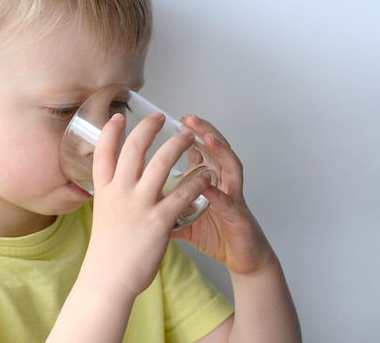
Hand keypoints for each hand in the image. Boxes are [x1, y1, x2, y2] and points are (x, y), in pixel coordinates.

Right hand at [80, 112, 213, 298]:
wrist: (108, 278)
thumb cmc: (107, 250)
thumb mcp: (103, 214)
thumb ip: (112, 195)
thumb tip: (117, 183)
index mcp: (103, 190)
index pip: (103, 152)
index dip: (111, 131)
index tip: (119, 117)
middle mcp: (119, 192)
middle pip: (133, 148)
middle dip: (149, 128)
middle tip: (160, 117)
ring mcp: (139, 204)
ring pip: (161, 162)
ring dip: (178, 145)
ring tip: (188, 137)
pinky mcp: (158, 220)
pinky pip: (183, 193)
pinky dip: (197, 180)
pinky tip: (207, 174)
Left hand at [171, 114, 277, 275]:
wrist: (242, 259)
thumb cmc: (216, 235)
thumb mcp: (184, 218)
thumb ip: (165, 205)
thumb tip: (137, 201)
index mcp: (207, 181)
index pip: (198, 152)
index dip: (187, 136)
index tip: (173, 122)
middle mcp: (222, 184)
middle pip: (215, 151)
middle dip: (203, 132)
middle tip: (188, 119)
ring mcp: (233, 198)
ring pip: (230, 167)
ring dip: (219, 150)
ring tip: (207, 137)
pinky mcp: (239, 216)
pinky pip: (228, 202)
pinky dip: (218, 193)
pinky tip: (208, 184)